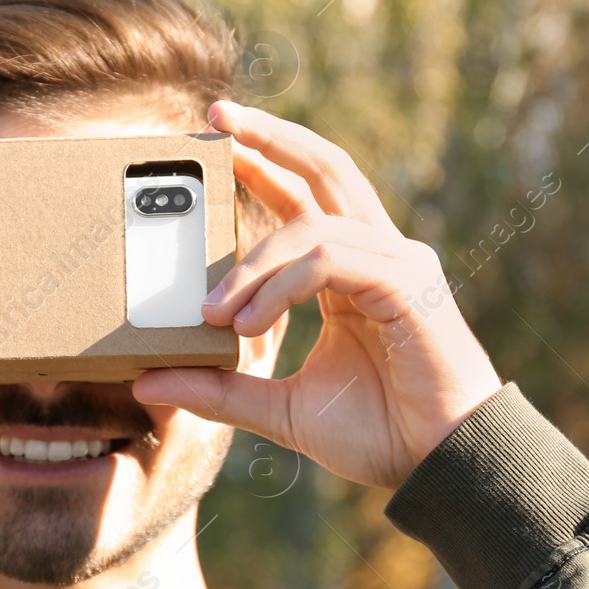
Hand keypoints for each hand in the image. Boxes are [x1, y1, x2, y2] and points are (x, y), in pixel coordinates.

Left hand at [132, 102, 502, 488]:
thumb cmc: (379, 432)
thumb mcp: (280, 409)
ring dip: (252, 263)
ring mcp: (399, 264)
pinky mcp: (409, 286)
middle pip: (327, 167)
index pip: (306, 195)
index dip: (264, 159)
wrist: (441, 469)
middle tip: (216, 119)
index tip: (215, 135)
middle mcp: (379, 253)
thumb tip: (147, 380)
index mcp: (353, 270)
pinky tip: (250, 322)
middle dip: (270, 138)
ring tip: (211, 312)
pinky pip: (332, 261)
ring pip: (316, 226)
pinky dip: (282, 285)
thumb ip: (219, 390)